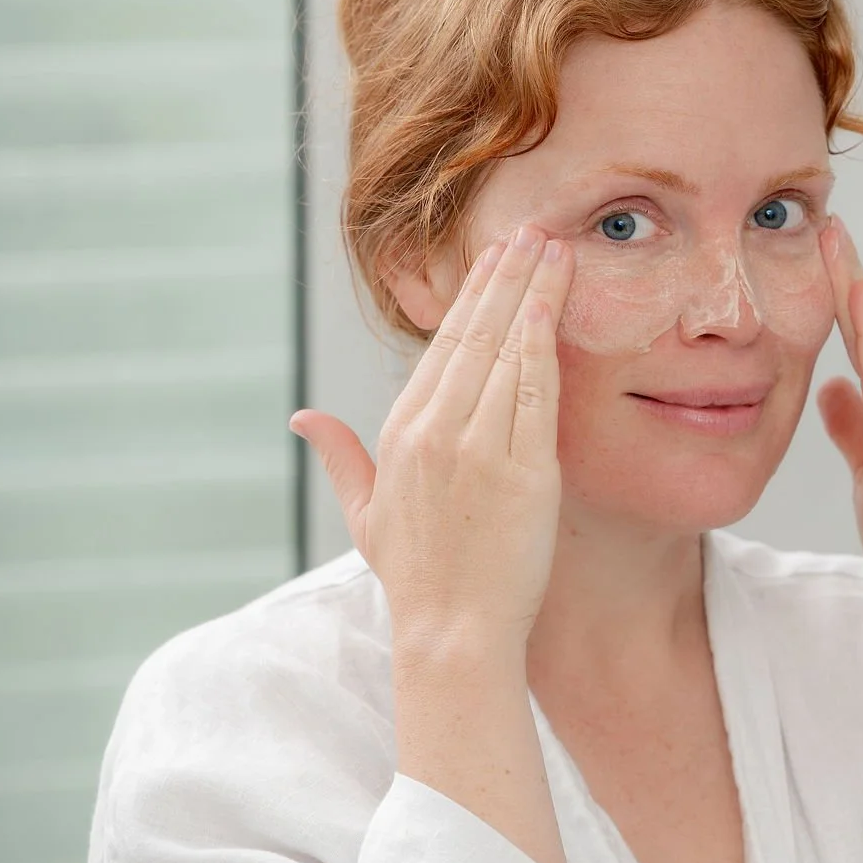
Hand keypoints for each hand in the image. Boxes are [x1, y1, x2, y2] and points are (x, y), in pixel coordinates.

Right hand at [289, 224, 574, 652]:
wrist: (454, 632)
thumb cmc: (417, 577)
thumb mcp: (366, 514)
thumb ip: (340, 457)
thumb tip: (303, 417)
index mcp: (401, 433)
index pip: (442, 346)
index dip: (472, 296)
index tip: (494, 256)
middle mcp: (436, 431)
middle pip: (476, 335)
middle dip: (506, 276)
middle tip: (533, 231)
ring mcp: (480, 448)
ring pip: (509, 352)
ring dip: (534, 294)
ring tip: (556, 250)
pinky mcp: (525, 469)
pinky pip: (537, 393)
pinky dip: (546, 343)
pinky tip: (558, 305)